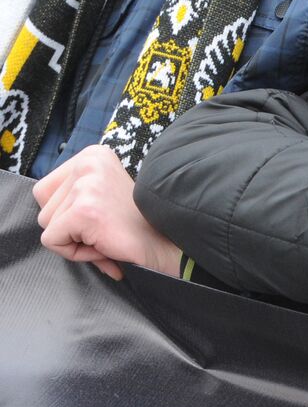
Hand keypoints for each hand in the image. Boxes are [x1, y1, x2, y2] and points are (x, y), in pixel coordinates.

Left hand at [32, 144, 181, 279]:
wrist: (165, 241)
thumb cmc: (133, 223)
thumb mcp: (99, 193)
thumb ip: (72, 194)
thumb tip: (44, 213)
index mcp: (93, 154)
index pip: (44, 190)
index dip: (64, 213)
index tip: (97, 216)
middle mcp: (88, 162)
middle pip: (43, 207)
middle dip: (67, 228)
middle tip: (102, 229)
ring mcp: (86, 185)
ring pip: (46, 225)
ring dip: (73, 240)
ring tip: (104, 235)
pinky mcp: (83, 210)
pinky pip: (53, 241)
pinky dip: (75, 253)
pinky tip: (103, 244)